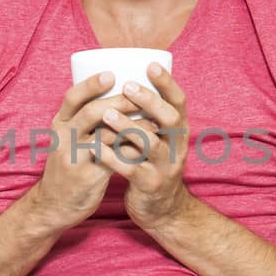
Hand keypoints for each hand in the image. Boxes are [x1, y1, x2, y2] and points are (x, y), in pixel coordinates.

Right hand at [31, 70, 154, 232]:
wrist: (53, 205)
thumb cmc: (68, 167)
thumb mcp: (68, 141)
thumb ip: (87, 123)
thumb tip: (117, 99)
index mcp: (59, 124)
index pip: (72, 97)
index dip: (91, 84)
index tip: (112, 74)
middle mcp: (64, 138)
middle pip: (92, 112)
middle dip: (120, 101)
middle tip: (142, 96)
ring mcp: (74, 158)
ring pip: (105, 135)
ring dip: (132, 126)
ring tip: (154, 121)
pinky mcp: (88, 177)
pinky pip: (114, 159)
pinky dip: (132, 150)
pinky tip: (147, 147)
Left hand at [96, 62, 192, 229]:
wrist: (162, 210)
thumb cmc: (152, 167)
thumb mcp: (159, 142)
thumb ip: (149, 119)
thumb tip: (127, 84)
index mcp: (178, 132)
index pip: (179, 102)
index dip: (167, 84)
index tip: (150, 65)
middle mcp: (177, 147)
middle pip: (169, 119)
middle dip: (149, 101)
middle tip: (127, 86)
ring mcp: (165, 167)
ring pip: (149, 142)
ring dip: (127, 126)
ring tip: (106, 114)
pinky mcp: (149, 185)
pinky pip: (131, 168)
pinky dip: (112, 157)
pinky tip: (95, 148)